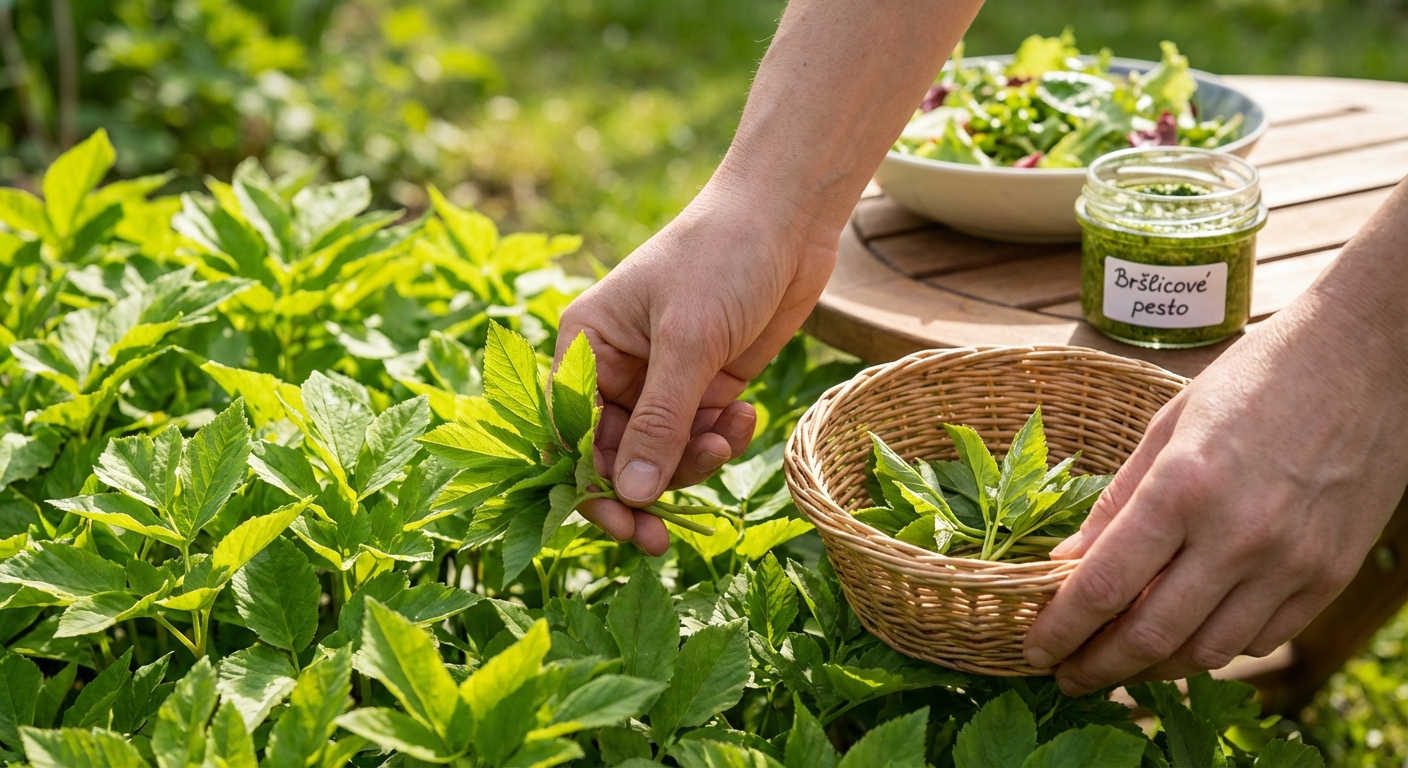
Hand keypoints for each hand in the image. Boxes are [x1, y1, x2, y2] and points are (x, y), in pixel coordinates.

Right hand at [556, 189, 835, 554]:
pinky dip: (722, 438)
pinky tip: (747, 416)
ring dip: (693, 460)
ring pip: (664, 453)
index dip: (589, 485)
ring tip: (726, 438)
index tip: (622, 524)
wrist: (789, 217)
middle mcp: (618, 366)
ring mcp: (665, 378)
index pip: (569, 433)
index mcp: (587, 346)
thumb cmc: (722, 259)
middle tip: (662, 539)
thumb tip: (630, 496)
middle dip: (646, 488)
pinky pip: (703, 435)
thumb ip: (659, 422)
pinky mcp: (708, 383)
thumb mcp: (688, 342)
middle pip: (617, 455)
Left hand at [1025, 238, 1407, 694]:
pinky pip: (1261, 639)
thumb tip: (1065, 564)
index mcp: (1184, 488)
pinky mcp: (1330, 576)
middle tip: (1067, 678)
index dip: (1061, 630)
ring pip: (1207, 651)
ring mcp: (1291, 562)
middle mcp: (1238, 535)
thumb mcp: (1166, 425)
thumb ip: (1116, 502)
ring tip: (1119, 663)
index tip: (1034, 649)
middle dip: (1098, 666)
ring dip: (1154, 668)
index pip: (1105, 586)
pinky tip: (1186, 636)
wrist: (1365, 358)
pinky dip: (1215, 648)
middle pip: (1151, 635)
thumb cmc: (1254, 378)